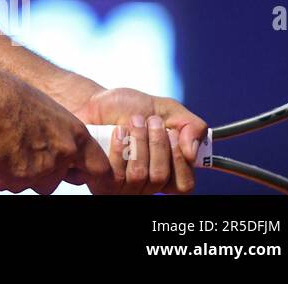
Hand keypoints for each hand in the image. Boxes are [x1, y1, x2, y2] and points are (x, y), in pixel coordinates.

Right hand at [0, 62, 114, 194]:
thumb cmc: (8, 95)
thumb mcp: (44, 110)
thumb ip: (55, 133)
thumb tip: (47, 145)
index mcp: (75, 134)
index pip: (100, 168)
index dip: (89, 175)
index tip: (80, 176)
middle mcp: (64, 154)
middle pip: (55, 179)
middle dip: (35, 171)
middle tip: (14, 149)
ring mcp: (43, 169)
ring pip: (30, 184)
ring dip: (12, 172)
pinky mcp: (18, 179)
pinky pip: (2, 184)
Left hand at [66, 86, 208, 194]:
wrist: (94, 101)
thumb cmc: (130, 107)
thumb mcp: (168, 109)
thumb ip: (191, 126)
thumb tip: (193, 153)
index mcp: (168, 173)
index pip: (184, 185)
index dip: (180, 160)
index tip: (172, 132)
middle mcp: (147, 185)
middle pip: (161, 177)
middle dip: (157, 144)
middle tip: (151, 120)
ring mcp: (124, 187)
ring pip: (139, 175)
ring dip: (139, 142)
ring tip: (133, 120)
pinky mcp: (102, 182)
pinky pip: (116, 173)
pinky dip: (120, 147)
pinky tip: (118, 131)